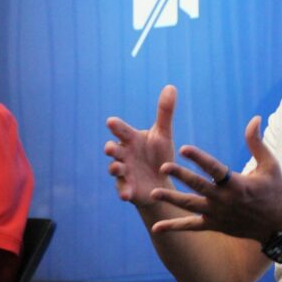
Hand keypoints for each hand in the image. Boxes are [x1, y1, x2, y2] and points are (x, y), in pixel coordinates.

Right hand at [105, 85, 177, 206]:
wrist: (160, 182)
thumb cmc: (158, 154)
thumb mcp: (163, 134)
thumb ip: (165, 112)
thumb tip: (171, 86)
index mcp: (131, 139)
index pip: (121, 130)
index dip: (116, 126)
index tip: (111, 121)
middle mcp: (123, 154)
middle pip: (113, 149)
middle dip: (110, 148)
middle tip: (109, 147)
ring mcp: (123, 172)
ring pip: (114, 169)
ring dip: (114, 168)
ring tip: (117, 168)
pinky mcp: (127, 188)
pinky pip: (123, 189)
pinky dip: (124, 191)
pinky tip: (127, 195)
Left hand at [149, 115, 281, 242]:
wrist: (279, 227)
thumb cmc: (276, 192)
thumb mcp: (270, 165)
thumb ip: (256, 143)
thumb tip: (254, 118)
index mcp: (237, 184)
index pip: (214, 169)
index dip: (199, 158)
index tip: (184, 149)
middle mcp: (224, 199)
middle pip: (198, 186)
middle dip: (180, 175)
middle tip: (163, 166)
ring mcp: (217, 214)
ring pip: (190, 206)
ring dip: (171, 199)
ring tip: (154, 192)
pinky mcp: (214, 225)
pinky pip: (191, 226)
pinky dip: (173, 227)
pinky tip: (156, 227)